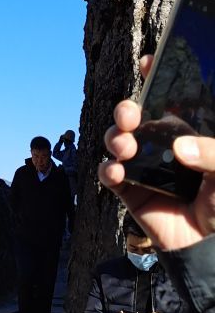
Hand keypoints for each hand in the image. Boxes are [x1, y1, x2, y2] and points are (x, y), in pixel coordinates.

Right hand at [98, 56, 214, 250]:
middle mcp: (161, 143)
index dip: (155, 77)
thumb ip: (212, 153)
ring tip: (126, 146)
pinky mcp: (130, 191)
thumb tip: (180, 148)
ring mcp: (144, 165)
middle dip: (126, 108)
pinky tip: (117, 172)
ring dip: (115, 137)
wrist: (211, 248)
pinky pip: (110, 174)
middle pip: (135, 115)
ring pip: (117, 139)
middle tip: (131, 115)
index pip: (168, 98)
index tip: (149, 63)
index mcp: (186, 131)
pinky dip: (108, 170)